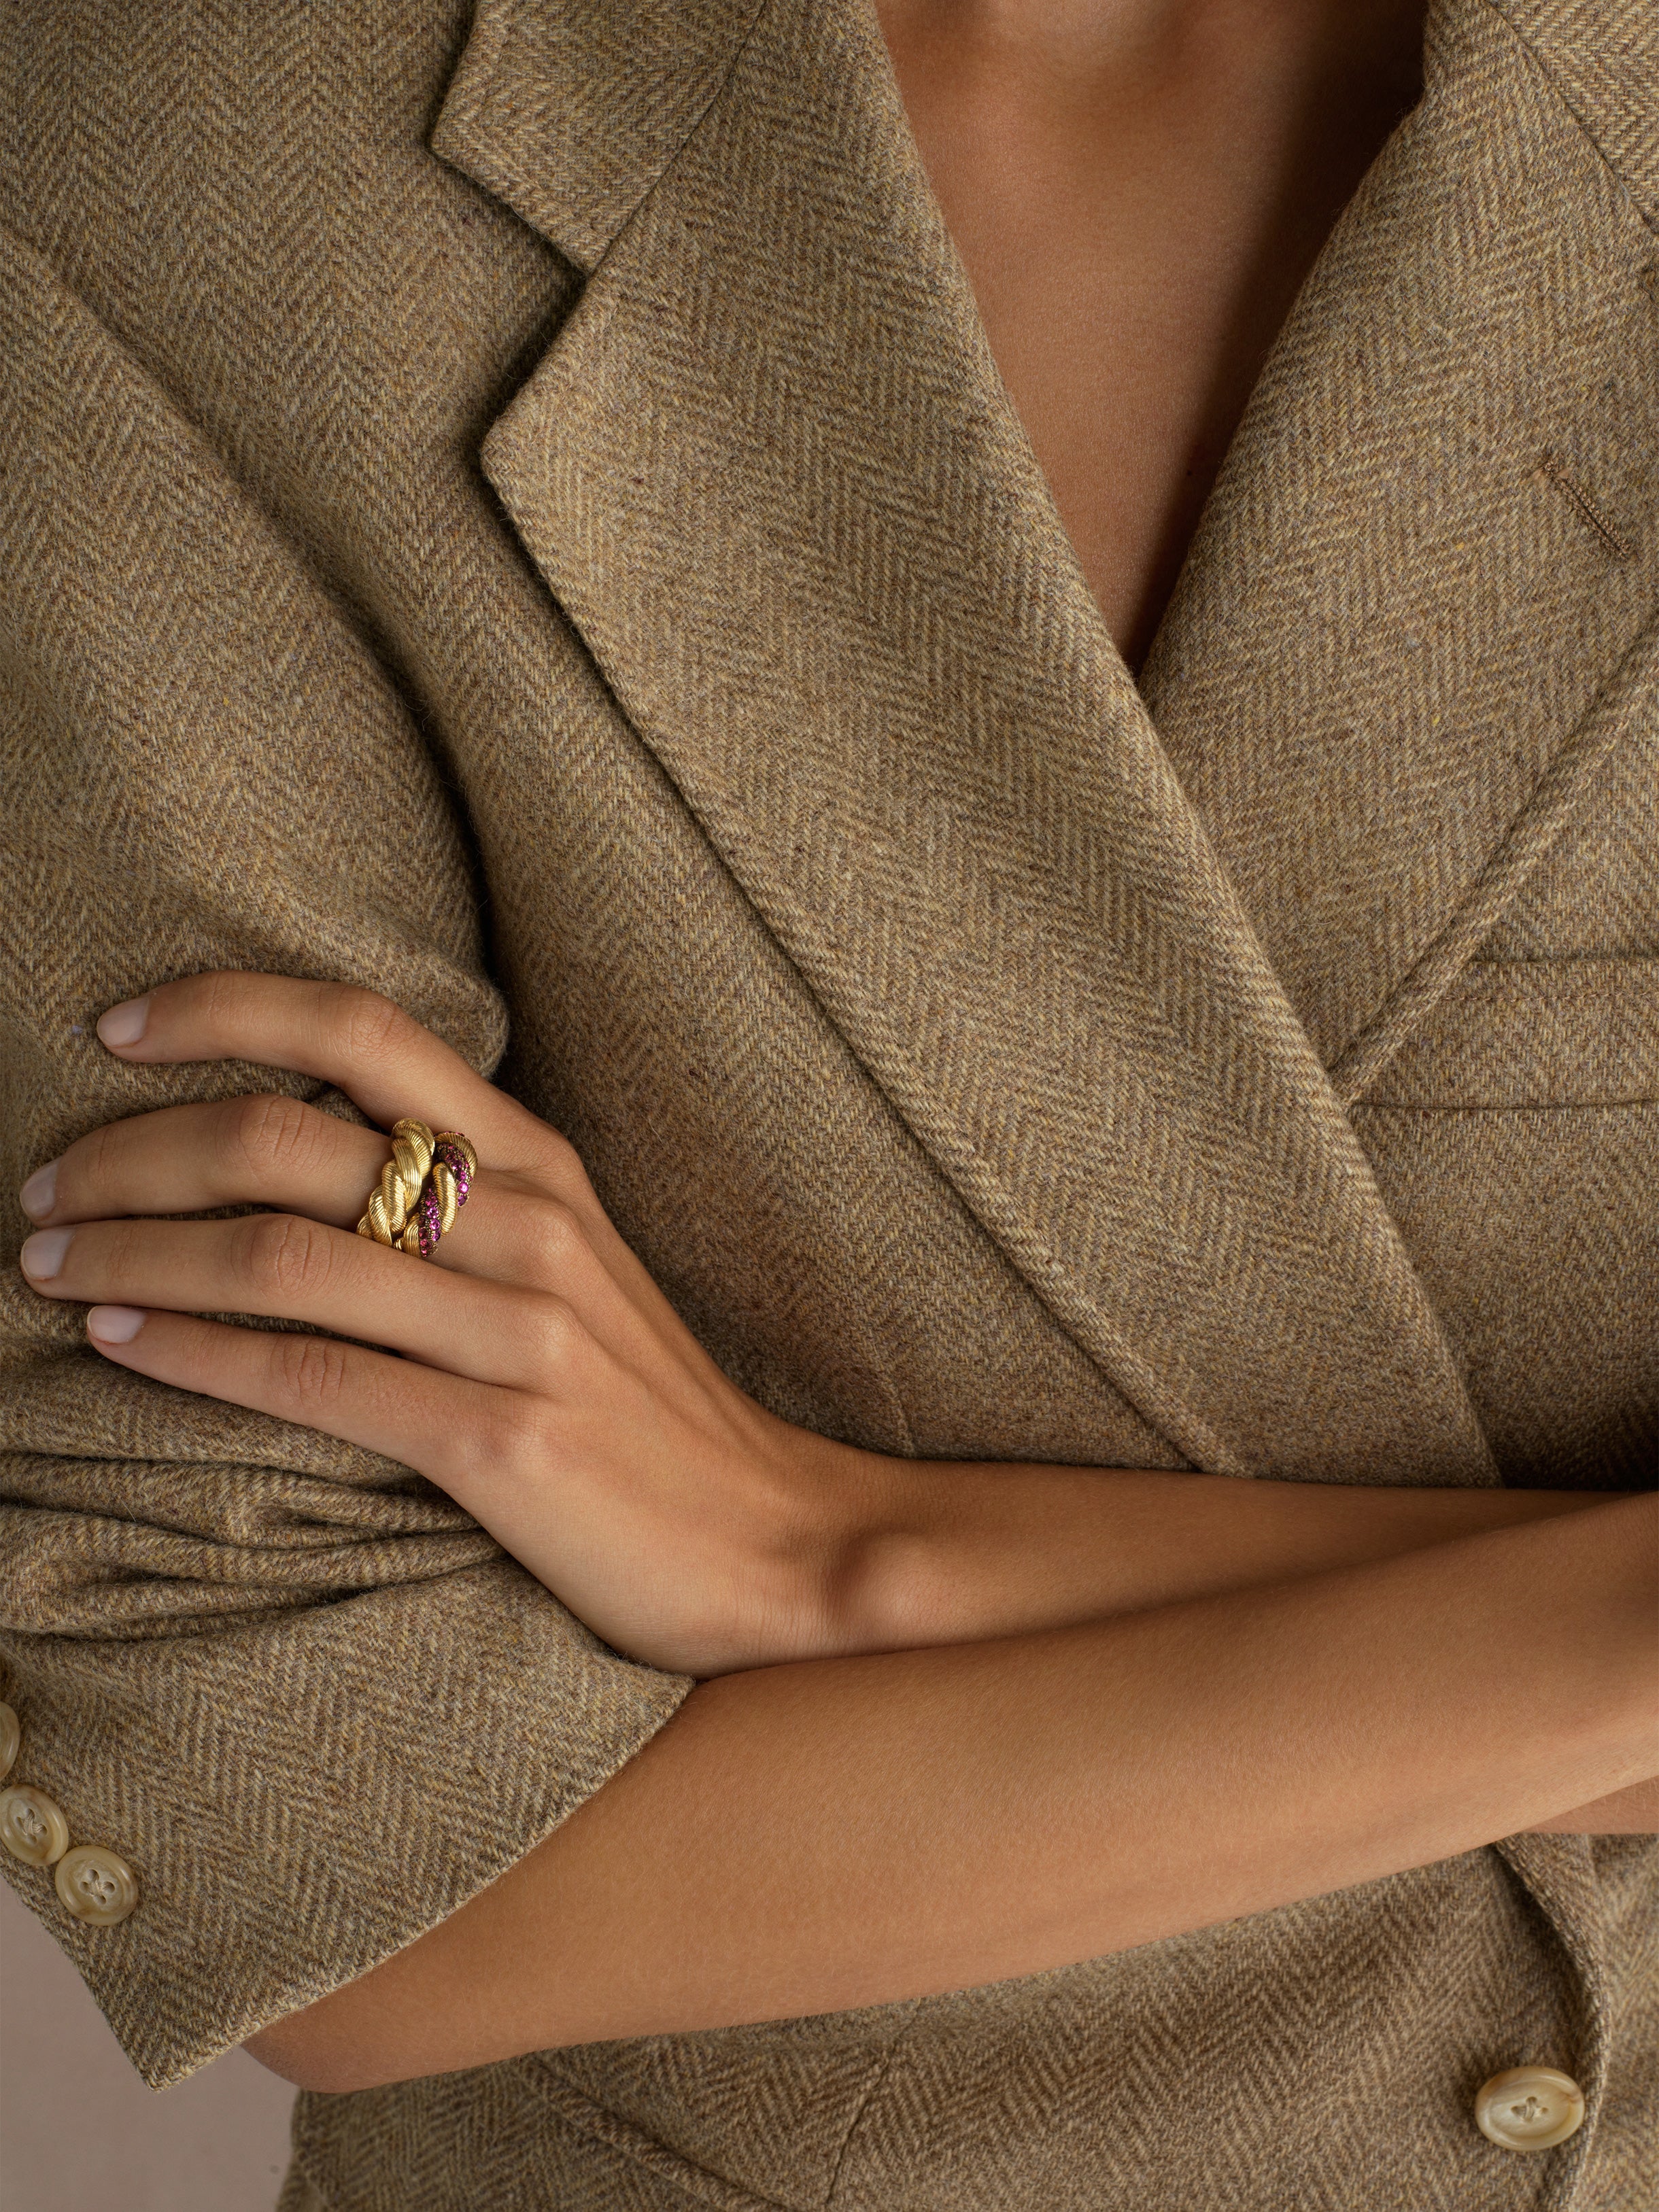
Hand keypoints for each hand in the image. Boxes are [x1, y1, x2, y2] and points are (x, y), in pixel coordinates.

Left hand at [17, 972, 869, 1677]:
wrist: (772, 1538)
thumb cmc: (650, 1408)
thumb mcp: (576, 1267)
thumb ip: (469, 1199)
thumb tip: (323, 1157)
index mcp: (542, 1167)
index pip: (367, 1031)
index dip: (228, 1010)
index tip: (119, 1027)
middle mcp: (530, 1225)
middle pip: (291, 1138)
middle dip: (136, 1150)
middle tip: (46, 1182)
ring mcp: (520, 1334)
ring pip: (281, 1253)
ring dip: (134, 1248)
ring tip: (46, 1259)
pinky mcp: (502, 1444)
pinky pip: (313, 1378)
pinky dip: (191, 1353)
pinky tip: (117, 1342)